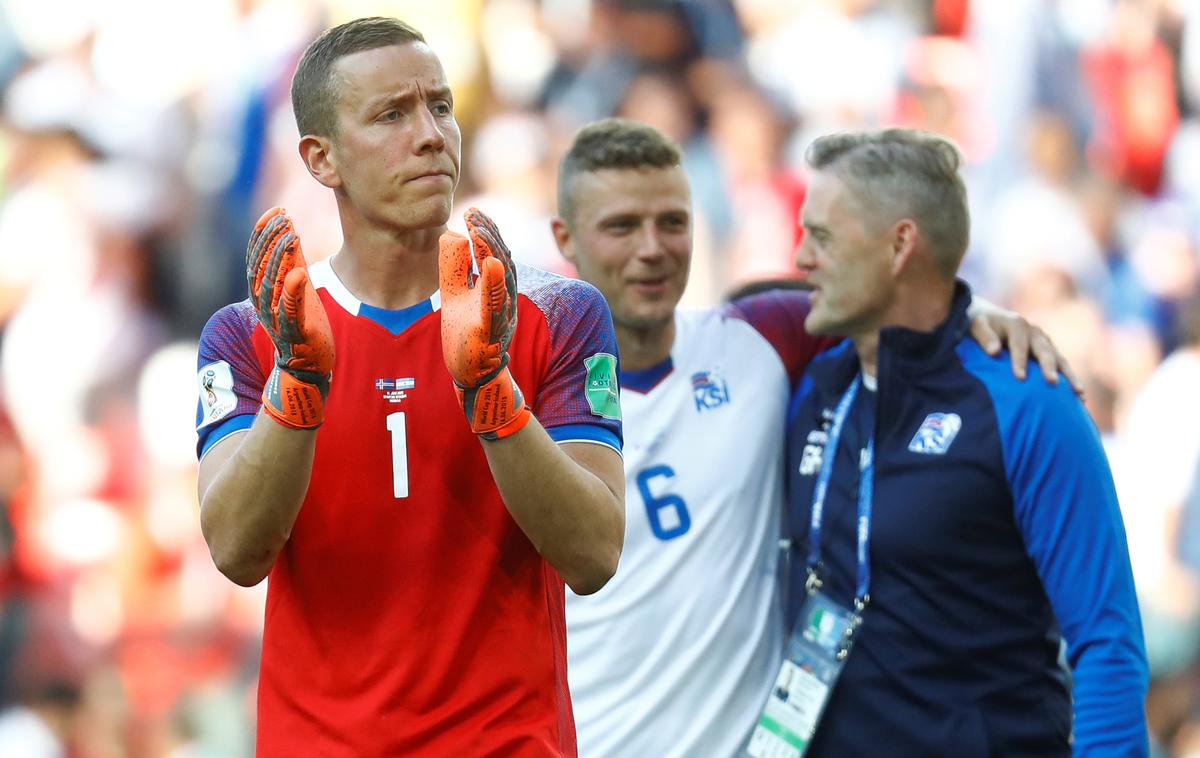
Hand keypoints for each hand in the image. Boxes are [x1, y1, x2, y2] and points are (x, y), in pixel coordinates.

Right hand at [247, 207, 334, 428]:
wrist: (308, 365)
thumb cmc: (302, 323)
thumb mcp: (297, 286)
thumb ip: (292, 260)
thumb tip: (289, 227)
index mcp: (262, 292)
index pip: (256, 258)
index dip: (263, 234)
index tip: (276, 211)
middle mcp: (263, 305)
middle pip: (260, 267)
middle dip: (270, 240)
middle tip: (283, 217)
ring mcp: (277, 319)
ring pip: (272, 286)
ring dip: (280, 259)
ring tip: (291, 235)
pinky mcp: (295, 333)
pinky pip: (289, 312)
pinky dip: (291, 293)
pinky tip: (298, 274)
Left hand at [439, 208, 530, 439]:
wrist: (472, 375)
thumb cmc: (466, 334)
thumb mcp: (454, 294)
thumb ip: (453, 266)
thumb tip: (450, 233)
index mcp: (496, 287)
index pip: (494, 252)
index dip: (486, 230)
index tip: (472, 211)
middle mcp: (505, 298)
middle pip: (503, 259)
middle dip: (489, 235)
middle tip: (472, 215)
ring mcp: (500, 315)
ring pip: (503, 279)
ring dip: (492, 251)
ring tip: (479, 229)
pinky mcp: (490, 331)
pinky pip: (495, 306)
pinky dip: (494, 284)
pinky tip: (489, 263)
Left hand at [967, 297, 1082, 393]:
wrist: (992, 319)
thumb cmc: (982, 326)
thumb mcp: (978, 326)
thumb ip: (985, 337)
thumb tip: (993, 352)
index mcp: (1017, 324)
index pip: (1019, 345)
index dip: (1019, 360)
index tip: (1020, 378)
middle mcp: (1035, 332)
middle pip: (1044, 351)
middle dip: (1048, 367)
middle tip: (1052, 382)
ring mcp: (1045, 342)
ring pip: (1059, 359)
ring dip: (1069, 375)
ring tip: (1078, 393)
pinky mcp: (1050, 352)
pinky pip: (1062, 366)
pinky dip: (1070, 380)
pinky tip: (1080, 397)